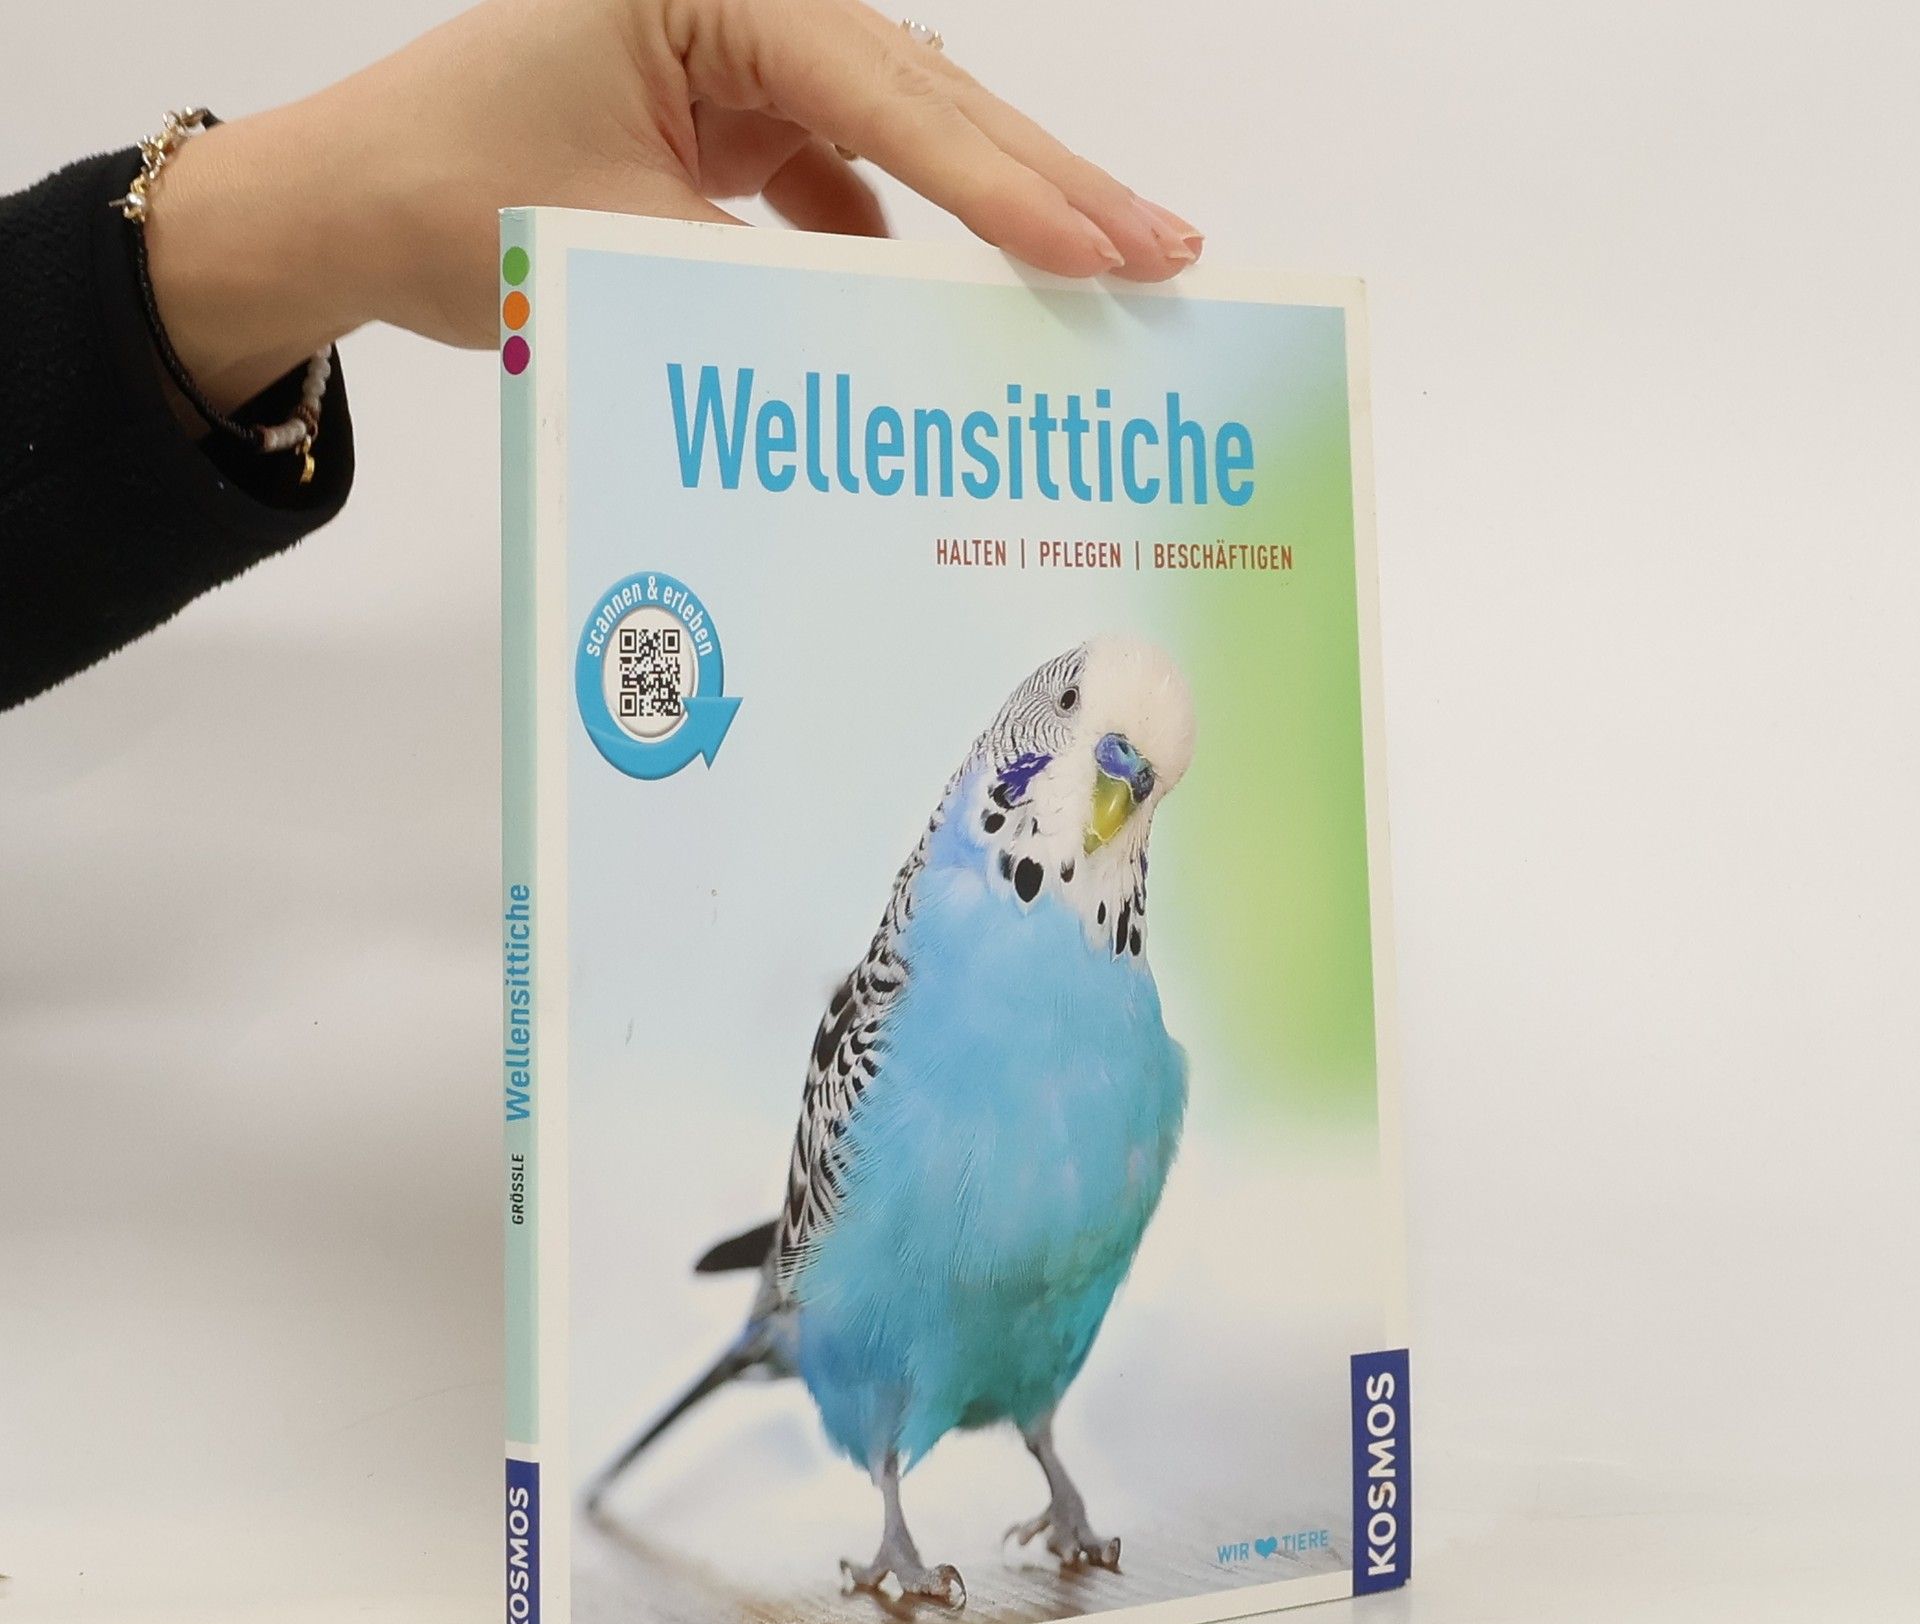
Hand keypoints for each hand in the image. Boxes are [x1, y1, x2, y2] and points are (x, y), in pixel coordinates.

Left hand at [145, 0, 1204, 411]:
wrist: (351, 208)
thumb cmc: (449, 199)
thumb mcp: (622, 246)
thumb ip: (770, 281)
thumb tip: (904, 342)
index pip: (882, 94)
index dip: (998, 186)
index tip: (1097, 251)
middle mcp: (739, 5)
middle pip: (924, 98)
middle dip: (1043, 183)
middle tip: (1163, 245)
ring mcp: (742, 58)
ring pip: (902, 137)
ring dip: (992, 211)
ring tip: (1099, 268)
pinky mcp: (735, 115)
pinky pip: (846, 175)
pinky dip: (898, 240)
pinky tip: (960, 297)